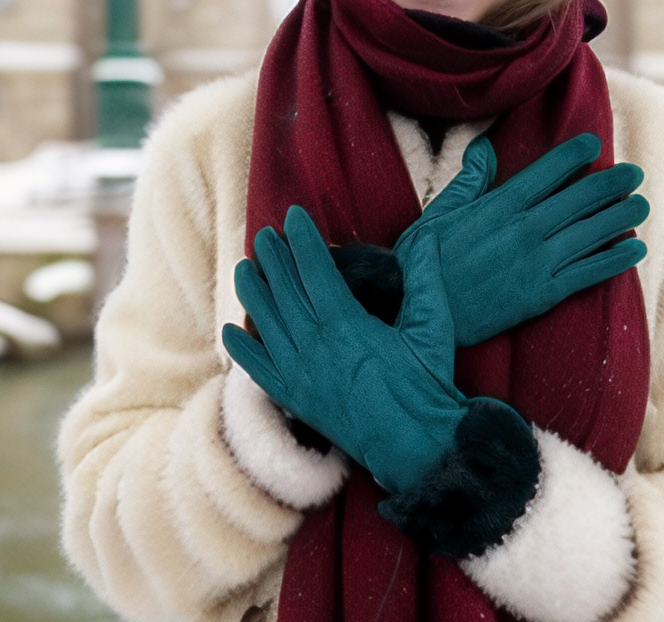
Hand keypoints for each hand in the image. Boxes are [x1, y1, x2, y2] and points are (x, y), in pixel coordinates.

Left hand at [223, 206, 520, 494]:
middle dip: (274, 259)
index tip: (293, 217)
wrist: (417, 446)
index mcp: (348, 326)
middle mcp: (317, 348)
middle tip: (264, 234)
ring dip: (253, 293)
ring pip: (267, 325)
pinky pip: (260, 372)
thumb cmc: (427, 387)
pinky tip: (230, 330)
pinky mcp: (298, 402)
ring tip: (244, 267)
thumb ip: (425, 279)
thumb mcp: (432, 328)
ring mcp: (302, 376)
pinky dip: (242, 350)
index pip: (316, 271)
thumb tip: (426, 239)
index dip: (303, 241)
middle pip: (285, 292)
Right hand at [393, 134, 648, 345]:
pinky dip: (615, 260)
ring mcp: (535, 264)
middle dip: (610, 184)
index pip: (546, 172)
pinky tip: (634, 249)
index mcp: (498, 206)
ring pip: (590, 234)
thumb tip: (485, 147)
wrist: (414, 311)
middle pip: (578, 200)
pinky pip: (587, 274)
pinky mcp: (540, 296)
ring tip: (641, 204)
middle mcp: (523, 231)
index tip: (594, 144)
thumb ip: (469, 180)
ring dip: (620, 217)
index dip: (573, 156)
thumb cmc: (421, 262)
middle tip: (634, 173)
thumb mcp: (438, 212)